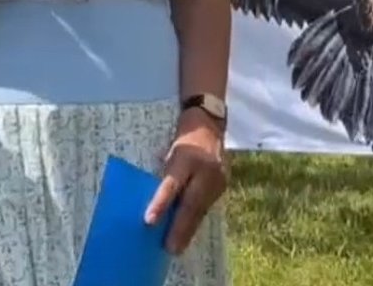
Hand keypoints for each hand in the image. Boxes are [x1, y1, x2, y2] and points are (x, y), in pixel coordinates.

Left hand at [144, 114, 227, 255]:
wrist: (208, 124)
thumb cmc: (181, 139)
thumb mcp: (168, 152)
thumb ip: (162, 176)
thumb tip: (150, 204)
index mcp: (186, 157)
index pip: (172, 184)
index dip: (160, 203)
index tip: (149, 222)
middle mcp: (205, 168)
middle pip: (191, 202)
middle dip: (179, 228)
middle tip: (169, 248)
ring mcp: (218, 178)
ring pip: (201, 208)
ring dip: (188, 230)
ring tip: (177, 247)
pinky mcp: (224, 184)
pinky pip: (207, 206)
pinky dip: (196, 221)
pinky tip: (187, 234)